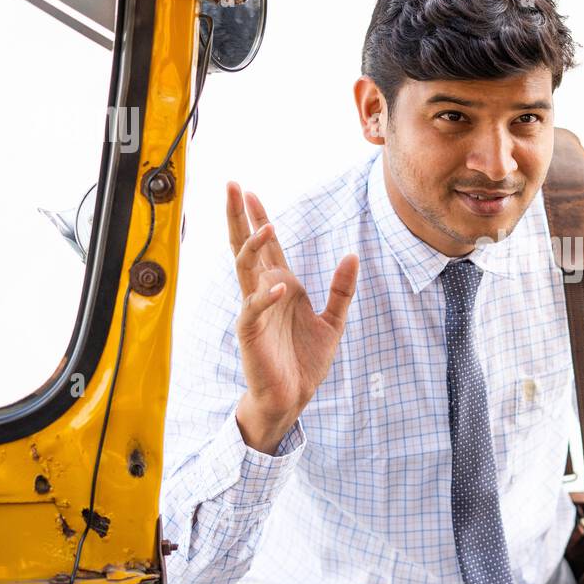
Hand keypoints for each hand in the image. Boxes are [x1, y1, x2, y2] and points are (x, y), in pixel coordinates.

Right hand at [226, 183, 357, 452]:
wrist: (292, 398)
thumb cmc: (304, 361)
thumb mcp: (333, 322)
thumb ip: (342, 290)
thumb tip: (352, 255)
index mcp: (282, 285)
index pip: (268, 245)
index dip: (258, 217)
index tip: (249, 190)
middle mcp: (264, 292)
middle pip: (246, 246)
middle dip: (238, 217)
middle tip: (231, 185)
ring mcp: (255, 310)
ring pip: (245, 270)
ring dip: (253, 247)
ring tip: (264, 226)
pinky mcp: (251, 333)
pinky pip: (254, 309)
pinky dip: (266, 297)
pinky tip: (279, 287)